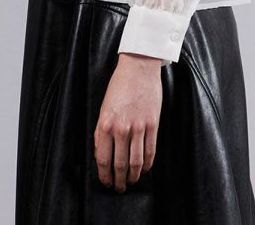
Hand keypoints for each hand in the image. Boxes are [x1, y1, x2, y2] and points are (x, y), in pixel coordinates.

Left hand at [93, 52, 163, 191]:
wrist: (138, 68)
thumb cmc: (119, 86)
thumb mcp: (104, 108)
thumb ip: (102, 131)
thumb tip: (101, 154)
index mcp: (105, 124)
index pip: (103, 160)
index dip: (104, 175)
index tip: (106, 182)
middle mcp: (121, 128)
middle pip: (119, 164)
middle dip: (119, 181)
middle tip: (119, 188)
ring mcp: (138, 127)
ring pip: (135, 162)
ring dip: (133, 176)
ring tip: (131, 182)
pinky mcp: (152, 124)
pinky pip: (150, 151)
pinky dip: (147, 164)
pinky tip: (144, 169)